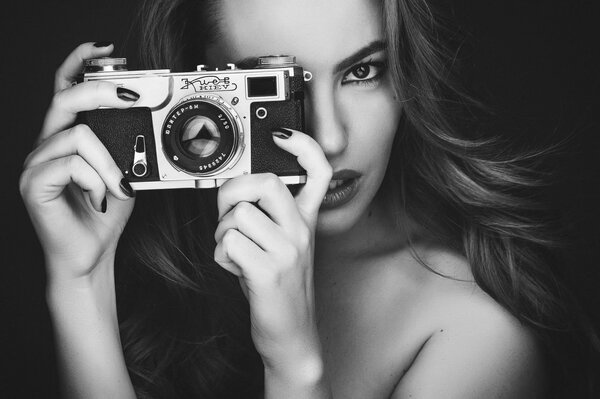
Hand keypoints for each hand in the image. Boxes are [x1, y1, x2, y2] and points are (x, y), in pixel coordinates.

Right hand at [20, 42, 136, 284]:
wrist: (90, 255)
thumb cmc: (105, 214)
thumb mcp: (123, 172)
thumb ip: (124, 147)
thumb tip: (142, 122)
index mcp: (67, 138)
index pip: (65, 90)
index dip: (79, 65)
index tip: (105, 50)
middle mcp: (47, 146)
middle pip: (64, 100)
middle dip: (100, 91)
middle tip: (131, 96)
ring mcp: (36, 164)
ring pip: (76, 137)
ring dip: (109, 162)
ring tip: (120, 187)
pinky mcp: (33, 185)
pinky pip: (69, 164)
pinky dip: (95, 179)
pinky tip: (102, 196)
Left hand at [214, 128, 331, 381]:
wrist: (293, 335)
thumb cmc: (280, 289)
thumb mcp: (282, 247)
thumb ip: (267, 217)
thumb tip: (234, 191)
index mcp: (305, 222)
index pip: (318, 173)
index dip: (302, 146)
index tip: (281, 134)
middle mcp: (300, 232)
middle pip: (266, 182)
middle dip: (233, 190)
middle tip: (228, 211)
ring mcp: (287, 251)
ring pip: (238, 215)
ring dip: (223, 232)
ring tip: (235, 252)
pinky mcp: (268, 272)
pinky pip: (229, 243)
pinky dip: (221, 255)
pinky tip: (234, 269)